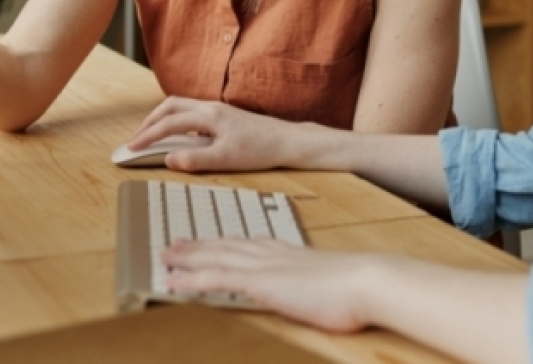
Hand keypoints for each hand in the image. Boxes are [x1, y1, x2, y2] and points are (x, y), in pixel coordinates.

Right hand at [126, 97, 297, 171]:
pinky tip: (180, 136)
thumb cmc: (260, 150)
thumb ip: (194, 159)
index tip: (131, 148)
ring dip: (162, 118)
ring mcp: (218, 109)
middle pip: (170, 106)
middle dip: (149, 121)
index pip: (168, 123)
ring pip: (181, 106)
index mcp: (208, 116)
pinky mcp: (224, 115)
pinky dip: (177, 120)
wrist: (287, 141)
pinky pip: (192, 111)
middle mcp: (210, 107)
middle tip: (137, 139)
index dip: (147, 136)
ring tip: (152, 135)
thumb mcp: (225, 160)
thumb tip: (168, 159)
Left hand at [162, 239, 378, 332]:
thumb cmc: (358, 288)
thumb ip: (318, 284)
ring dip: (187, 257)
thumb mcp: (333, 283)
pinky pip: (215, 279)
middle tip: (175, 243)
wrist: (366, 281)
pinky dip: (191, 279)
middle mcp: (272, 254)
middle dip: (199, 245)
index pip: (249, 244)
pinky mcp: (260, 283)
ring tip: (165, 256)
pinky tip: (173, 281)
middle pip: (226, 246)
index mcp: (289, 253)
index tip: (211, 241)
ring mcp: (264, 267)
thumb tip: (321, 292)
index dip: (225, 242)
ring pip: (215, 257)